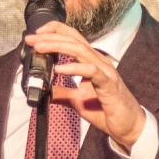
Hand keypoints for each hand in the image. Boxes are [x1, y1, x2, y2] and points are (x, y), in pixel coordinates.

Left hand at [25, 22, 146, 150]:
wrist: (127, 125)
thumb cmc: (107, 110)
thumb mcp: (78, 100)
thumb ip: (62, 93)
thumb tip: (44, 90)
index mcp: (92, 62)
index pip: (74, 39)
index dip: (56, 32)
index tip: (37, 34)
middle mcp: (99, 62)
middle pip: (74, 41)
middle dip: (51, 37)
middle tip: (31, 39)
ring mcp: (105, 71)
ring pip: (81, 50)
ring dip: (58, 46)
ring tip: (40, 48)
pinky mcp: (109, 84)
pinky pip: (91, 71)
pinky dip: (74, 68)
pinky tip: (59, 69)